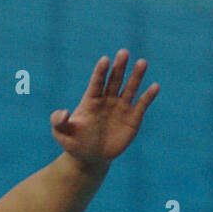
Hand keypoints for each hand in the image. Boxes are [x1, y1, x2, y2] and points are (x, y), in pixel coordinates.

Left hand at [50, 51, 158, 167]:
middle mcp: (107, 100)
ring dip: (136, 76)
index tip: (105, 60)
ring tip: (142, 63)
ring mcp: (121, 107)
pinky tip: (154, 87)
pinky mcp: (133, 118)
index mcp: (91, 100)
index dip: (100, 71)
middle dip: (119, 67)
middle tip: (123, 53)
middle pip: (114, 80)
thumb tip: (64, 112)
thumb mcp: (61, 134)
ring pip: (130, 88)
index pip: (97, 82)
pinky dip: (148, 96)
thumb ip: (58, 121)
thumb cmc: (75, 143)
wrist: (91, 158)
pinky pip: (141, 104)